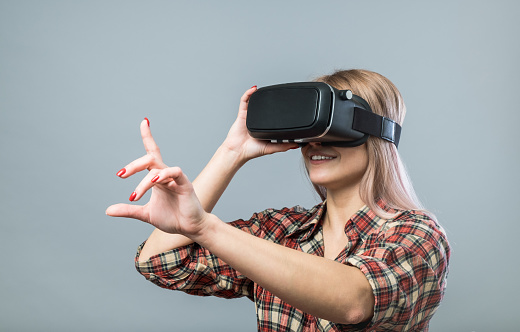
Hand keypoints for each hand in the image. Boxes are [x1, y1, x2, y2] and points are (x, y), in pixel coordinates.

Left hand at [106, 119, 209, 236]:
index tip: (144, 121)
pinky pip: (174, 171)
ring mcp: (175, 178)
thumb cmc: (172, 218)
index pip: (152, 152)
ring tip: (134, 196)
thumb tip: (108, 210)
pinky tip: (155, 182)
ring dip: (143, 182)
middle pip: (150, 158)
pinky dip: (163, 174)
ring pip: (157, 168)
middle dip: (133, 165)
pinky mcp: (185, 183)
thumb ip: (128, 210)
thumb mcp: (145, 214)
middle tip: (120, 175)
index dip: (148, 136)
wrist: (189, 228)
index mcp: (157, 178)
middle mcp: (165, 174)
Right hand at [223, 86, 298, 161]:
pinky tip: (254, 89)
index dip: (277, 109)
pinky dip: (248, 94)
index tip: (285, 104)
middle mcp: (257, 121)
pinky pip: (244, 101)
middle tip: (275, 94)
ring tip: (265, 89)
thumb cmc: (251, 151)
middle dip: (268, 99)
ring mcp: (250, 116)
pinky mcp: (242, 114)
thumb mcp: (271, 148)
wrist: (238, 151)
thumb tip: (296, 144)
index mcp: (264, 127)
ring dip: (259, 94)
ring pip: (254, 102)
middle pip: (263, 107)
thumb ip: (283, 146)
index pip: (272, 116)